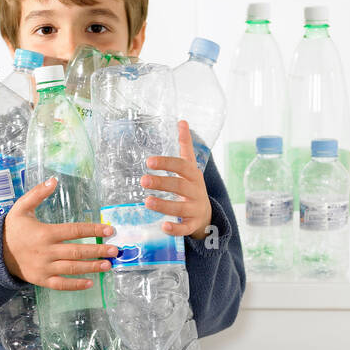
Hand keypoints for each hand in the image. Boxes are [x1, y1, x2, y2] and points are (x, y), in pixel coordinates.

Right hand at [2, 178, 117, 288]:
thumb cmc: (12, 229)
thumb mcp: (21, 208)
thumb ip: (37, 194)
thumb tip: (54, 180)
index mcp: (45, 233)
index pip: (74, 230)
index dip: (93, 230)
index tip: (109, 230)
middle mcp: (47, 251)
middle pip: (77, 251)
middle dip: (98, 250)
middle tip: (115, 250)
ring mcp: (45, 267)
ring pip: (73, 268)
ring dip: (92, 267)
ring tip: (108, 265)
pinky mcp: (43, 280)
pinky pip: (62, 284)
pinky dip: (76, 285)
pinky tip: (90, 283)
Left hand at [140, 120, 212, 240]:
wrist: (207, 215)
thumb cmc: (193, 187)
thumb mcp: (191, 167)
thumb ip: (185, 146)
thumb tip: (182, 121)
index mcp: (194, 176)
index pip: (182, 166)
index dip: (167, 163)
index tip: (149, 162)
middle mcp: (196, 192)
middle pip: (180, 186)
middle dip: (162, 183)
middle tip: (143, 180)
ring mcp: (195, 209)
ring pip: (180, 208)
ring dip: (164, 205)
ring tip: (147, 202)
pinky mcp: (193, 225)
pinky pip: (185, 228)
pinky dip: (175, 228)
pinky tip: (163, 226)